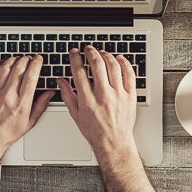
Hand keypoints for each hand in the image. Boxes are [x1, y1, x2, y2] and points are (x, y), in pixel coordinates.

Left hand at [0, 56, 53, 165]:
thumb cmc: (6, 133)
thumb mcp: (29, 122)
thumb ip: (41, 105)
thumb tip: (50, 93)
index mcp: (21, 104)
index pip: (31, 77)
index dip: (36, 64)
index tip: (38, 59)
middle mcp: (7, 96)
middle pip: (18, 68)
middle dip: (26, 59)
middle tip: (28, 58)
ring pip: (5, 67)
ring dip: (12, 60)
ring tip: (17, 59)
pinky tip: (2, 64)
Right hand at [57, 45, 154, 191]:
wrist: (114, 142)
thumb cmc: (95, 131)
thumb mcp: (75, 114)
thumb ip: (67, 95)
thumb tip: (61, 81)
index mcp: (87, 100)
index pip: (79, 72)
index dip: (75, 58)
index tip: (74, 53)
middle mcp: (103, 95)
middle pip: (97, 65)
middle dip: (90, 52)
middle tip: (88, 49)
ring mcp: (118, 95)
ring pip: (113, 66)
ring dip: (106, 55)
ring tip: (101, 53)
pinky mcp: (130, 96)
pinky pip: (129, 74)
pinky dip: (124, 63)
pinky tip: (119, 59)